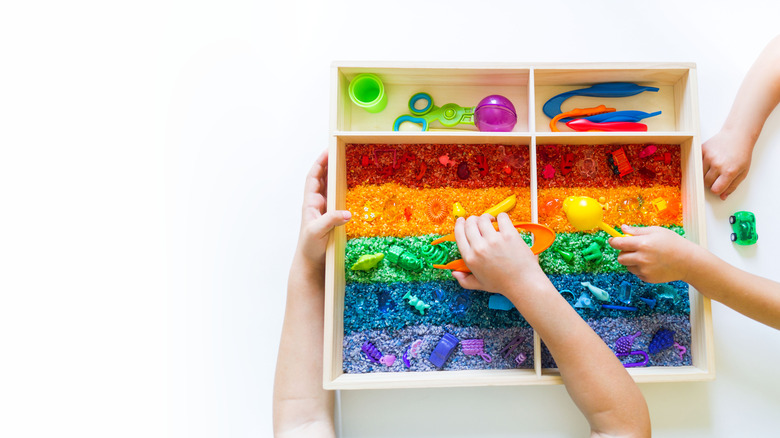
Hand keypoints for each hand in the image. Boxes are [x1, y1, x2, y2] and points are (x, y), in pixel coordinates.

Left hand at [295, 150, 350, 270]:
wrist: (312, 264)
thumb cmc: (309, 247)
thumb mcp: (318, 232)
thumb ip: (331, 221)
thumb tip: (348, 213)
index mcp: (310, 203)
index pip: (313, 177)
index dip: (319, 163)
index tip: (327, 150)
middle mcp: (318, 204)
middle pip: (324, 179)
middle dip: (332, 165)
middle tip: (344, 152)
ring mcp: (327, 211)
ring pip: (333, 188)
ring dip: (340, 177)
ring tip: (352, 165)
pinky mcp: (335, 219)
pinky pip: (341, 201)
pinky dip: (348, 192)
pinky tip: (357, 189)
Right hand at [450, 213, 546, 293]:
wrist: (523, 283)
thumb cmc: (503, 284)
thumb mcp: (480, 284)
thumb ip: (465, 280)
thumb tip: (454, 273)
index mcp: (470, 258)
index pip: (459, 233)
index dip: (460, 224)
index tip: (462, 220)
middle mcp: (479, 247)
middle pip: (470, 223)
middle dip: (473, 219)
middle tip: (480, 222)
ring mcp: (494, 240)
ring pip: (484, 218)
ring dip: (487, 217)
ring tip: (492, 221)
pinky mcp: (508, 235)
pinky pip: (501, 217)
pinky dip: (501, 217)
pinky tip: (503, 222)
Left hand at [609, 225, 702, 282]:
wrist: (688, 261)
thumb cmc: (673, 243)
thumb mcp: (656, 231)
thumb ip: (637, 231)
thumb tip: (622, 228)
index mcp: (643, 244)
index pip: (619, 244)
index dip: (613, 241)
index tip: (613, 240)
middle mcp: (641, 258)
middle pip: (620, 257)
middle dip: (623, 252)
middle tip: (633, 249)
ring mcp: (644, 270)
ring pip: (627, 266)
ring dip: (632, 261)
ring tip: (646, 256)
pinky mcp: (647, 278)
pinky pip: (636, 273)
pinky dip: (640, 268)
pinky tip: (652, 264)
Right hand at [702, 128, 753, 199]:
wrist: (737, 135)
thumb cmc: (742, 153)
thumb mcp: (743, 172)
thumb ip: (732, 186)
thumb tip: (722, 197)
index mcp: (729, 171)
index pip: (716, 189)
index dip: (717, 190)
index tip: (718, 186)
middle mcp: (718, 164)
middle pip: (706, 182)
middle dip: (711, 182)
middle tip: (717, 175)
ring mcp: (708, 156)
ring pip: (700, 174)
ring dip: (705, 173)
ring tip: (713, 167)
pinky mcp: (702, 149)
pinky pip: (696, 163)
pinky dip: (701, 164)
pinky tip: (709, 160)